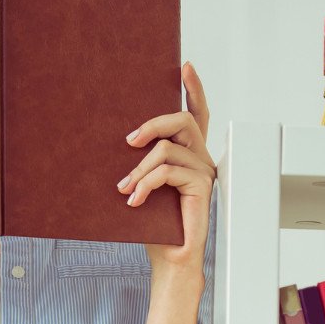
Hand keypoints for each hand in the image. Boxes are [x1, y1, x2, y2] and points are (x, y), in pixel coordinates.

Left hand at [117, 61, 216, 277]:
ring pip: (168, 149)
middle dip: (152, 124)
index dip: (194, 89)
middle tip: (128, 141)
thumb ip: (141, 162)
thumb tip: (120, 142)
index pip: (197, 115)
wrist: (168, 256)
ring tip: (124, 189)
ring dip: (139, 169)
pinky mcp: (202, 186)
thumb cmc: (153, 224)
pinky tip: (134, 200)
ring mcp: (204, 171)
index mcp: (189, 155)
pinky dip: (145, 184)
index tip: (185, 66)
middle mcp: (201, 159)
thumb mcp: (142, 185)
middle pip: (183, 121)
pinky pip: (168, 171)